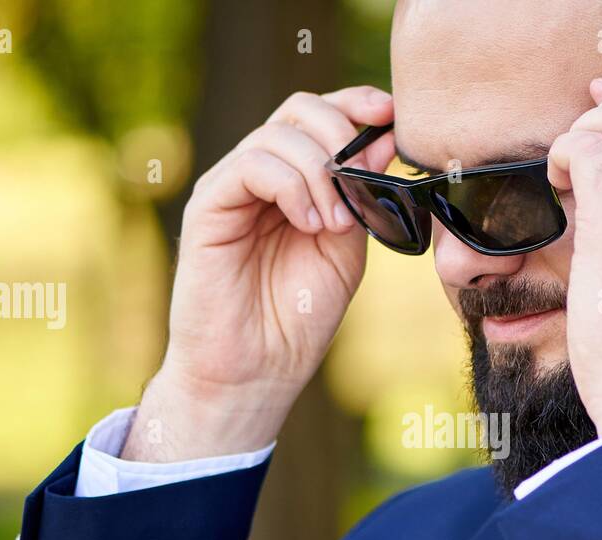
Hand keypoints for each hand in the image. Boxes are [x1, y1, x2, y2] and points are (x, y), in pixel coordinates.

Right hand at [124, 86, 395, 460]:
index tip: (392, 117)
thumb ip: (362, 197)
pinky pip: (251, 165)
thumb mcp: (347, 250)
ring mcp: (232, 188)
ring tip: (336, 225)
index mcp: (297, 181)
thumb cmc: (298, 318)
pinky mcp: (209, 206)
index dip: (357, 106)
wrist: (255, 371)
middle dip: (341, 132)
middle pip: (299, 110)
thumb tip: (384, 141)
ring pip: (278, 135)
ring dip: (321, 172)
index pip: (323, 118)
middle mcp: (261, 176)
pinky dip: (291, 186)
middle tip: (362, 178)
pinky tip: (310, 225)